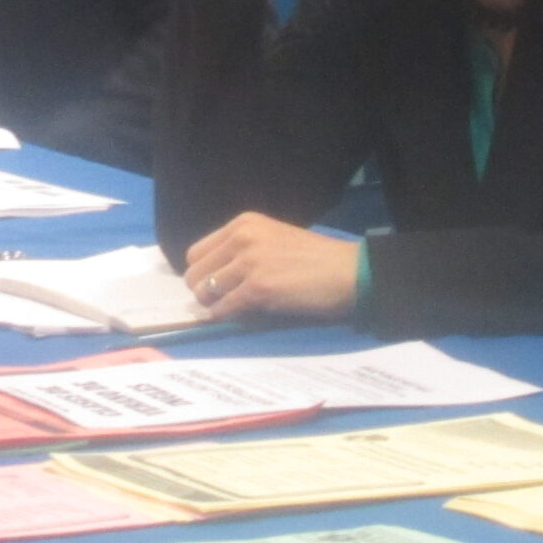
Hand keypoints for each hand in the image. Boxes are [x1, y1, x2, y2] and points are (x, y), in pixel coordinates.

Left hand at [182, 212, 361, 323]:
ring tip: (228, 310)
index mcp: (243, 223)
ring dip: (213, 304)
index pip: (197, 251)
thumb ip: (243, 251)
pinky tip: (232, 318)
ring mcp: (248, 262)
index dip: (200, 272)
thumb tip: (215, 277)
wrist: (347, 272)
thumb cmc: (316, 259)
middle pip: (195, 271)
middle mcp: (241, 237)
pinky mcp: (258, 288)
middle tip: (216, 302)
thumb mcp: (273, 240)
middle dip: (201, 290)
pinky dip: (222, 316)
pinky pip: (224, 307)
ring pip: (205, 290)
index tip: (209, 286)